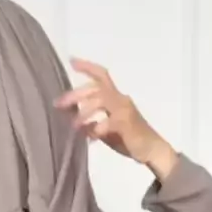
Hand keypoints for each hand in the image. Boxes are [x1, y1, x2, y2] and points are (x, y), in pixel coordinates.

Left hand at [54, 58, 177, 181]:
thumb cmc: (129, 139)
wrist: (152, 151)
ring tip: (74, 125)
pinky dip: (97, 128)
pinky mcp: (127, 123)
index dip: (87, 67)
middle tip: (59, 104)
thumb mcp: (105, 130)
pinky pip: (108, 121)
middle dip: (76, 94)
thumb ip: (90, 122)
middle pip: (96, 87)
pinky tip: (90, 138)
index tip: (72, 60)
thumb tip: (71, 118)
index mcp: (116, 98)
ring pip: (101, 100)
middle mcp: (121, 99)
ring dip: (84, 111)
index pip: (102, 75)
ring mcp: (125, 109)